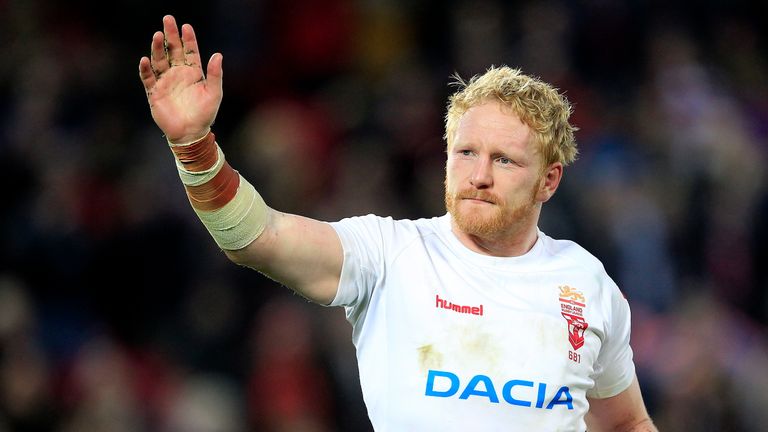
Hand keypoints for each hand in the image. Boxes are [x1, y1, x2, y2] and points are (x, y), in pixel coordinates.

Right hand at [139, 15, 222, 142]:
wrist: (191, 133)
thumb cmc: (205, 114)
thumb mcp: (214, 93)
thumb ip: (215, 74)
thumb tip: (218, 54)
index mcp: (193, 72)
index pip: (189, 51)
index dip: (188, 38)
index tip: (186, 26)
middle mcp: (178, 73)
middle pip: (172, 50)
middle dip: (170, 35)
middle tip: (168, 19)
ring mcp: (165, 81)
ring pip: (159, 60)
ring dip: (157, 48)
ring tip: (157, 35)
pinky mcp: (154, 92)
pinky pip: (148, 78)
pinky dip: (146, 69)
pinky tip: (145, 60)